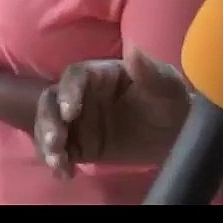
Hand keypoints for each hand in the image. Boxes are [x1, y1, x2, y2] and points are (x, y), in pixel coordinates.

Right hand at [34, 48, 190, 179]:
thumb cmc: (171, 101)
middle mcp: (82, 95)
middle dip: (48, 120)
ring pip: (50, 127)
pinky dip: (57, 162)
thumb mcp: (166, 86)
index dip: (68, 92)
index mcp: (99, 74)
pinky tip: (65, 173)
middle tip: (55, 141)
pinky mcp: (80, 145)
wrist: (175, 133)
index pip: (74, 77)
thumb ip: (150, 71)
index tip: (71, 112)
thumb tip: (133, 49)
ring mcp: (78, 122)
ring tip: (58, 161)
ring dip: (47, 143)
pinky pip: (61, 152)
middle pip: (51, 101)